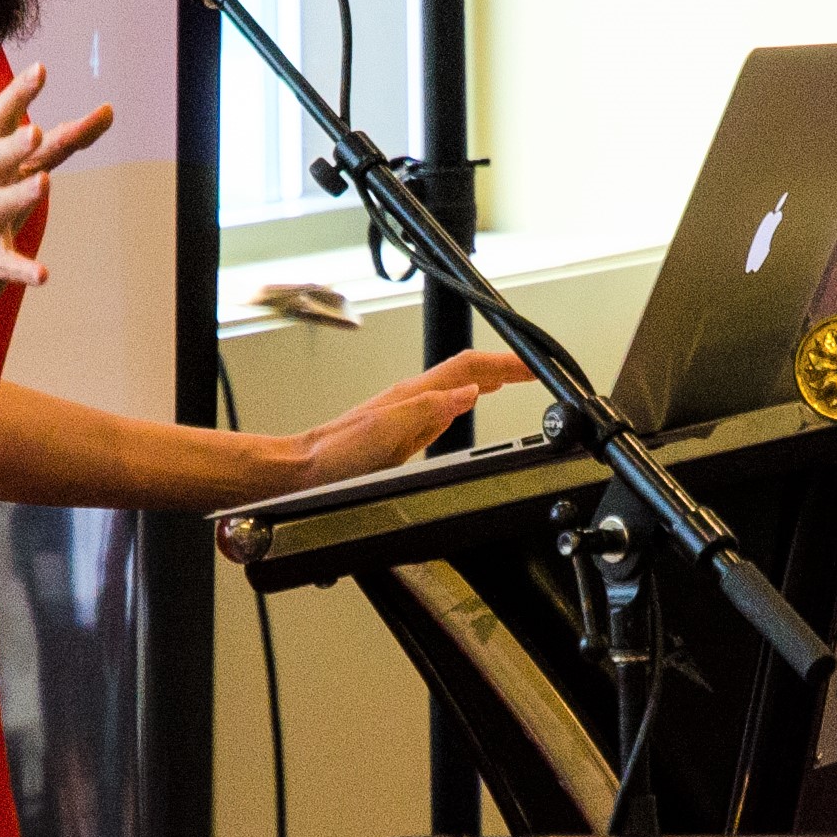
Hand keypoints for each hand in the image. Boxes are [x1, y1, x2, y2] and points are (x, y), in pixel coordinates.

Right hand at [0, 66, 115, 316]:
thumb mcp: (20, 172)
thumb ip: (63, 142)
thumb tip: (108, 110)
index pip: (0, 120)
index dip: (19, 95)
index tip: (40, 68)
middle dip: (14, 145)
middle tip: (34, 130)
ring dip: (20, 195)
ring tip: (43, 183)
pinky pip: (4, 266)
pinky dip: (23, 269)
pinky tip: (43, 274)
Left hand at [291, 350, 530, 485]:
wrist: (301, 473)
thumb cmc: (334, 457)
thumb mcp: (385, 434)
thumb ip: (427, 411)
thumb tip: (468, 393)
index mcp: (412, 396)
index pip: (468, 367)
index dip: (505, 363)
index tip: (533, 365)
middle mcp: (411, 399)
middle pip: (467, 370)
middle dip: (505, 366)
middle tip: (535, 370)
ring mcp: (407, 412)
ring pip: (457, 385)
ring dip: (490, 377)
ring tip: (515, 377)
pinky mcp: (402, 429)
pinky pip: (445, 405)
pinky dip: (469, 397)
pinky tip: (470, 402)